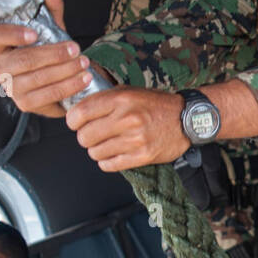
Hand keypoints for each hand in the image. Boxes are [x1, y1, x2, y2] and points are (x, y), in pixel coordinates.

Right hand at [0, 0, 91, 117]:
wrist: (58, 77)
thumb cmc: (48, 49)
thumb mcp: (50, 26)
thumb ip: (50, 7)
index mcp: (0, 45)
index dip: (11, 35)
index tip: (33, 33)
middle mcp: (1, 67)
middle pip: (22, 61)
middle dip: (52, 54)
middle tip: (74, 49)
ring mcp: (11, 88)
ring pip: (36, 79)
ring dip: (63, 71)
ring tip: (83, 63)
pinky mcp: (25, 104)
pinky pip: (47, 96)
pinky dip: (67, 87)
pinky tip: (82, 79)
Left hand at [65, 88, 186, 170]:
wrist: (185, 119)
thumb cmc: (155, 105)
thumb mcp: (129, 92)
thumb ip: (104, 99)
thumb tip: (77, 109)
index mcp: (121, 99)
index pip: (80, 114)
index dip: (72, 121)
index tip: (76, 123)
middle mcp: (127, 119)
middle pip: (85, 136)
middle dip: (85, 137)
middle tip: (92, 135)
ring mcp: (135, 139)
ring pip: (95, 152)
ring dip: (97, 150)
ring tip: (106, 144)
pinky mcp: (142, 156)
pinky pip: (110, 165)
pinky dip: (107, 161)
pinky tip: (113, 154)